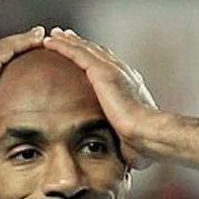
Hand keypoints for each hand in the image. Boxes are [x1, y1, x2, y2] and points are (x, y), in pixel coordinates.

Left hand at [42, 28, 158, 168]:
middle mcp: (122, 73)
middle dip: (81, 44)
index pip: (108, 69)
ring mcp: (113, 71)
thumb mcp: (129, 140)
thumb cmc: (143, 144)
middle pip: (97, 53)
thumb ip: (122, 142)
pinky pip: (78, 53)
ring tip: (53, 35)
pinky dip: (63, 46)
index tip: (84, 57)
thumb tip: (121, 163)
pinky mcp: (103, 72)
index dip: (95, 61)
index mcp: (130, 87)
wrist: (149, 135)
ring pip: (86, 49)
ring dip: (69, 41)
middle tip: (66, 37)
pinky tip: (49, 42)